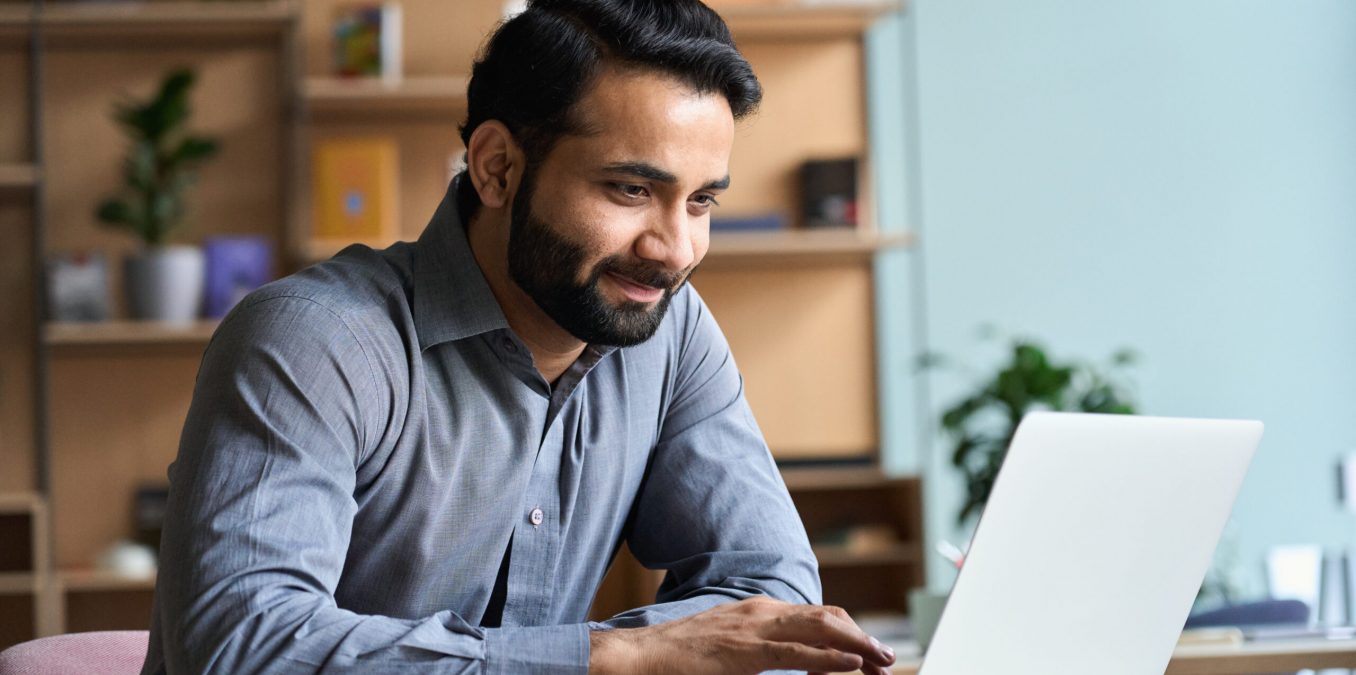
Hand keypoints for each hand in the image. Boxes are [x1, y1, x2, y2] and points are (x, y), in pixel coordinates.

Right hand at [589, 596, 894, 674]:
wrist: (638, 657)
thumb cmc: (679, 658)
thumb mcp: (729, 648)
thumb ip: (760, 650)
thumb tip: (794, 662)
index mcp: (758, 611)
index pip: (817, 615)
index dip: (850, 632)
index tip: (872, 653)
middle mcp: (761, 612)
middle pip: (827, 617)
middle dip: (862, 637)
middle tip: (888, 659)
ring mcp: (753, 629)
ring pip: (820, 629)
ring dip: (857, 645)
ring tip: (881, 661)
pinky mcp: (744, 651)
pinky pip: (796, 654)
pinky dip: (830, 658)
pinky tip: (853, 665)